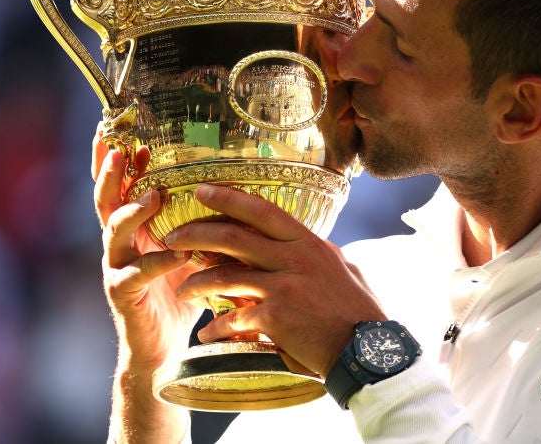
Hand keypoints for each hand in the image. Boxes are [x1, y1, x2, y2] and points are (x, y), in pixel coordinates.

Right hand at [92, 132, 202, 369]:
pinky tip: (177, 254)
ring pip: (113, 231)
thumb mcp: (188, 248)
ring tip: (152, 196)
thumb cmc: (179, 292)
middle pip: (106, 200)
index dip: (120, 162)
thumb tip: (227, 186)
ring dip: (132, 211)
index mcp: (132, 229)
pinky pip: (136, 274)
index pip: (121, 187)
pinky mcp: (122, 294)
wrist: (164, 347)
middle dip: (111, 174)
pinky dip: (157, 262)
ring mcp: (116, 267)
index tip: (129, 134)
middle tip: (121, 151)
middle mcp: (118, 243)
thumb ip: (195, 222)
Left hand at [165, 184, 385, 376]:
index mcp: (308, 243)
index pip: (263, 210)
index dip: (230, 198)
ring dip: (197, 282)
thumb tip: (309, 242)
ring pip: (226, 276)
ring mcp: (284, 287)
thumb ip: (318, 253)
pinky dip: (217, 327)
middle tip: (173, 237)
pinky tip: (207, 335)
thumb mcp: (341, 268)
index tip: (203, 190)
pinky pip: (234, 318)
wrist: (367, 350)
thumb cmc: (357, 312)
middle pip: (234, 237)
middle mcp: (294, 258)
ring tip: (182, 290)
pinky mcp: (276, 317)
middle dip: (197, 234)